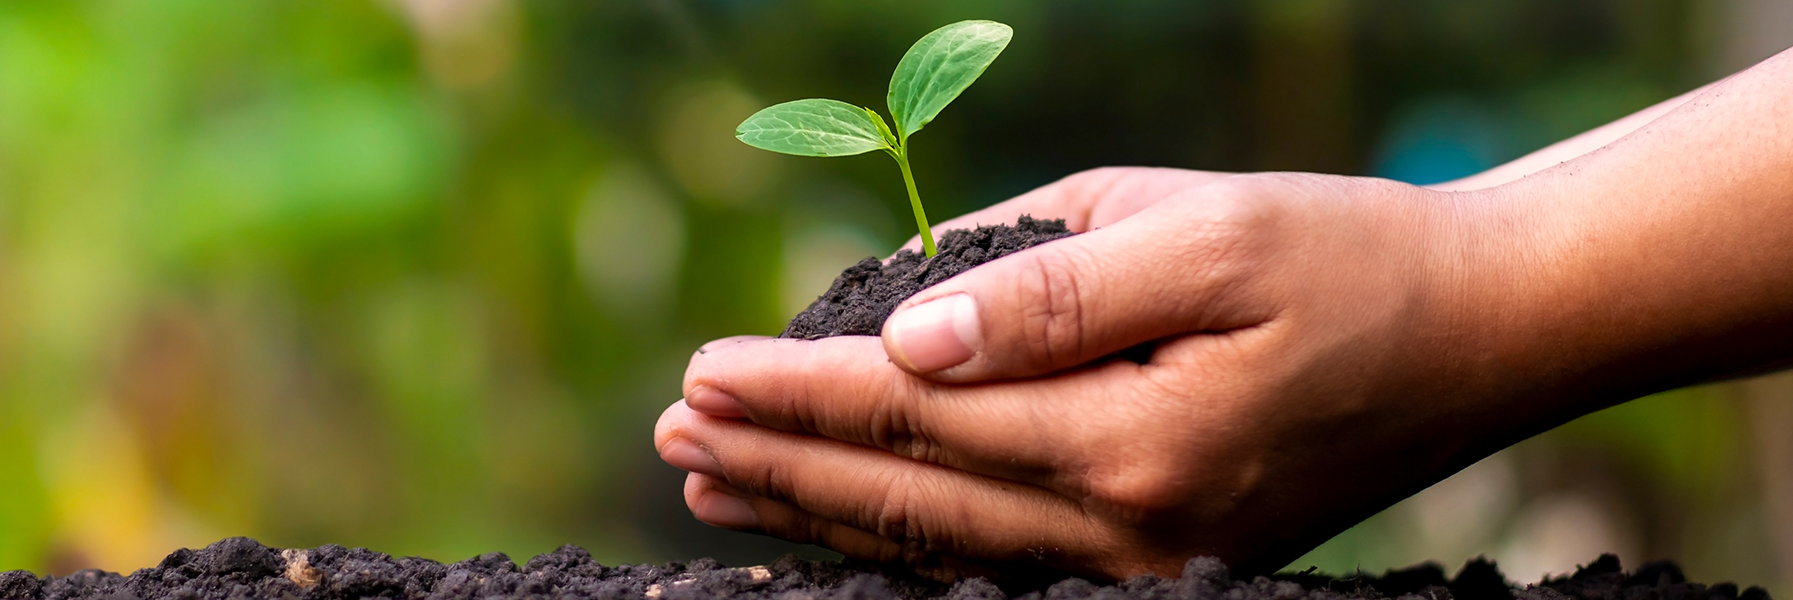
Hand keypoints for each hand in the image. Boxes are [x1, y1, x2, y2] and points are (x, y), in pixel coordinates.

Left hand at [656, 168, 1547, 579]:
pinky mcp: (1161, 561)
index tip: (702, 371)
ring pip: (940, 542)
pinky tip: (842, 518)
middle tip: (677, 430)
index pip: (918, 421)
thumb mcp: (1207, 234)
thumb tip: (908, 338)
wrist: (1479, 334)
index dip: (799, 395)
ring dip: (820, 509)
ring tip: (719, 483)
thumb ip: (1051, 292)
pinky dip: (903, 535)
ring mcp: (1146, 563)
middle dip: (781, 460)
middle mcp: (1130, 530)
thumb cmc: (1346, 259)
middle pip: (911, 496)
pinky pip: (997, 558)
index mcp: (1136, 441)